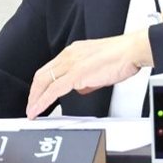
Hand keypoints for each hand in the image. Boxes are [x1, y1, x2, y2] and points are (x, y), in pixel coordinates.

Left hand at [26, 29, 152, 118]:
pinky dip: (42, 102)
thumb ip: (87, 78)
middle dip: (34, 92)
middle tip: (31, 105)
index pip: (51, 68)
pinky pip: (53, 91)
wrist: (131, 51)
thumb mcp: (99, 67)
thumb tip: (81, 88)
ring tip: (32, 111)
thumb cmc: (122, 57)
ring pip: (43, 83)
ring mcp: (71, 64)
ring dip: (35, 99)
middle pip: (42, 75)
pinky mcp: (75, 75)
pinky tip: (38, 110)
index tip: (39, 93)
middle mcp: (69, 56)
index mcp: (73, 52)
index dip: (42, 83)